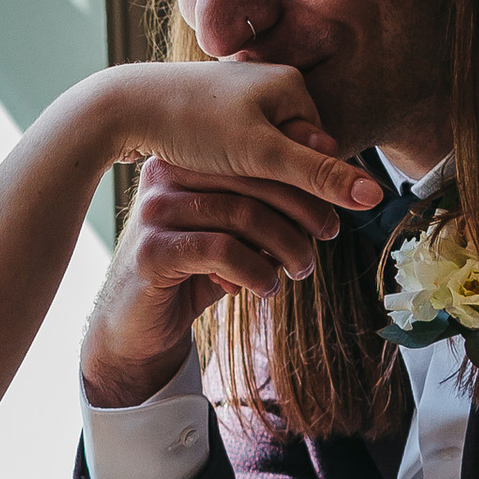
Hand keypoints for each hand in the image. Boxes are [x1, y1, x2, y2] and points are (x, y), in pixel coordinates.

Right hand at [82, 60, 382, 404]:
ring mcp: (153, 212)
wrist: (138, 326)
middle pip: (253, 176)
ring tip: (301, 270)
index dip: (305, 177)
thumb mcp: (235, 233)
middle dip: (303, 209)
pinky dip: (256, 271)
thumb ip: (270, 206)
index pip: (257, 152)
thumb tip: (339, 182)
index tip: (334, 208)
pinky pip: (221, 250)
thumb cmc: (194, 271)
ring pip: (241, 214)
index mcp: (187, 158)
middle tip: (328, 236)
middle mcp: (164, 174)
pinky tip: (267, 288)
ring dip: (286, 246)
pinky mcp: (150, 252)